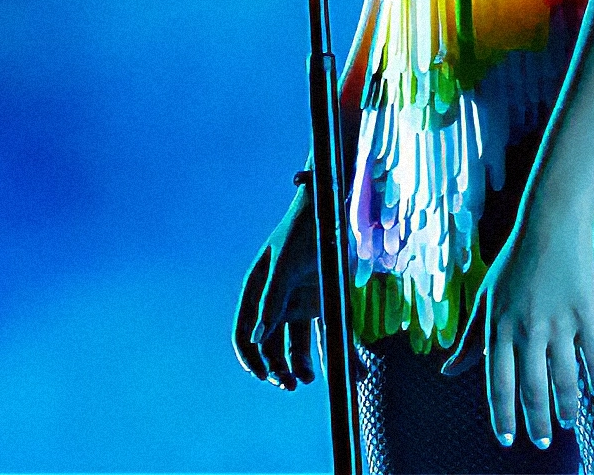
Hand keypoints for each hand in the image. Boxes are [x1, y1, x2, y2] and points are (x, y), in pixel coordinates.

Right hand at [232, 186, 319, 390]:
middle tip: (290, 384)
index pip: (244, 332)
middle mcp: (276, 301)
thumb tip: (257, 338)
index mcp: (257, 290)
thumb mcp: (284, 263)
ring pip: (296, 345)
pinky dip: (337, 354)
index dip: (250, 356)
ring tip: (308, 379)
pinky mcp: (323, 303)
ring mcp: (300, 303)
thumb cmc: (301, 230)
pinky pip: (327, 335)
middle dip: (277, 368)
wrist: (330, 210)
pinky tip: (349, 371)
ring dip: (300, 366)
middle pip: (270, 345)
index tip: (262, 375)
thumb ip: (271, 300)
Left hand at [442, 208, 593, 446]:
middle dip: (538, 421)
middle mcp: (527, 327)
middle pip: (533, 388)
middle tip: (544, 441)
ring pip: (565, 378)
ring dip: (568, 406)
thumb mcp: (486, 299)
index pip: (499, 381)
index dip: (503, 414)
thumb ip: (470, 340)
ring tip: (569, 421)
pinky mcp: (585, 311)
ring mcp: (558, 320)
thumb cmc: (515, 262)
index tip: (508, 440)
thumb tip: (448, 373)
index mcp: (499, 325)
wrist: (550, 222)